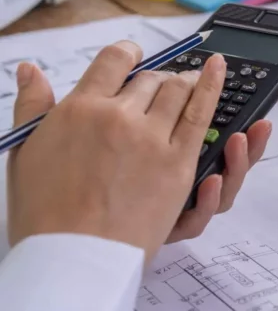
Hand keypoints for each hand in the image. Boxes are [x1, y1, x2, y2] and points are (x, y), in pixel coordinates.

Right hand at [5, 42, 262, 261]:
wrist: (72, 256)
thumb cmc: (43, 212)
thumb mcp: (25, 151)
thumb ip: (32, 105)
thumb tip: (30, 68)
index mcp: (79, 109)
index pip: (111, 62)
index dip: (125, 55)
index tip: (131, 57)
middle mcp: (118, 116)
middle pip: (149, 79)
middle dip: (155, 79)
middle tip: (159, 87)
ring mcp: (152, 138)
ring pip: (177, 91)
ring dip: (185, 84)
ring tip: (189, 83)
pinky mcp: (178, 162)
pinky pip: (201, 114)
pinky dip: (212, 87)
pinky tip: (220, 69)